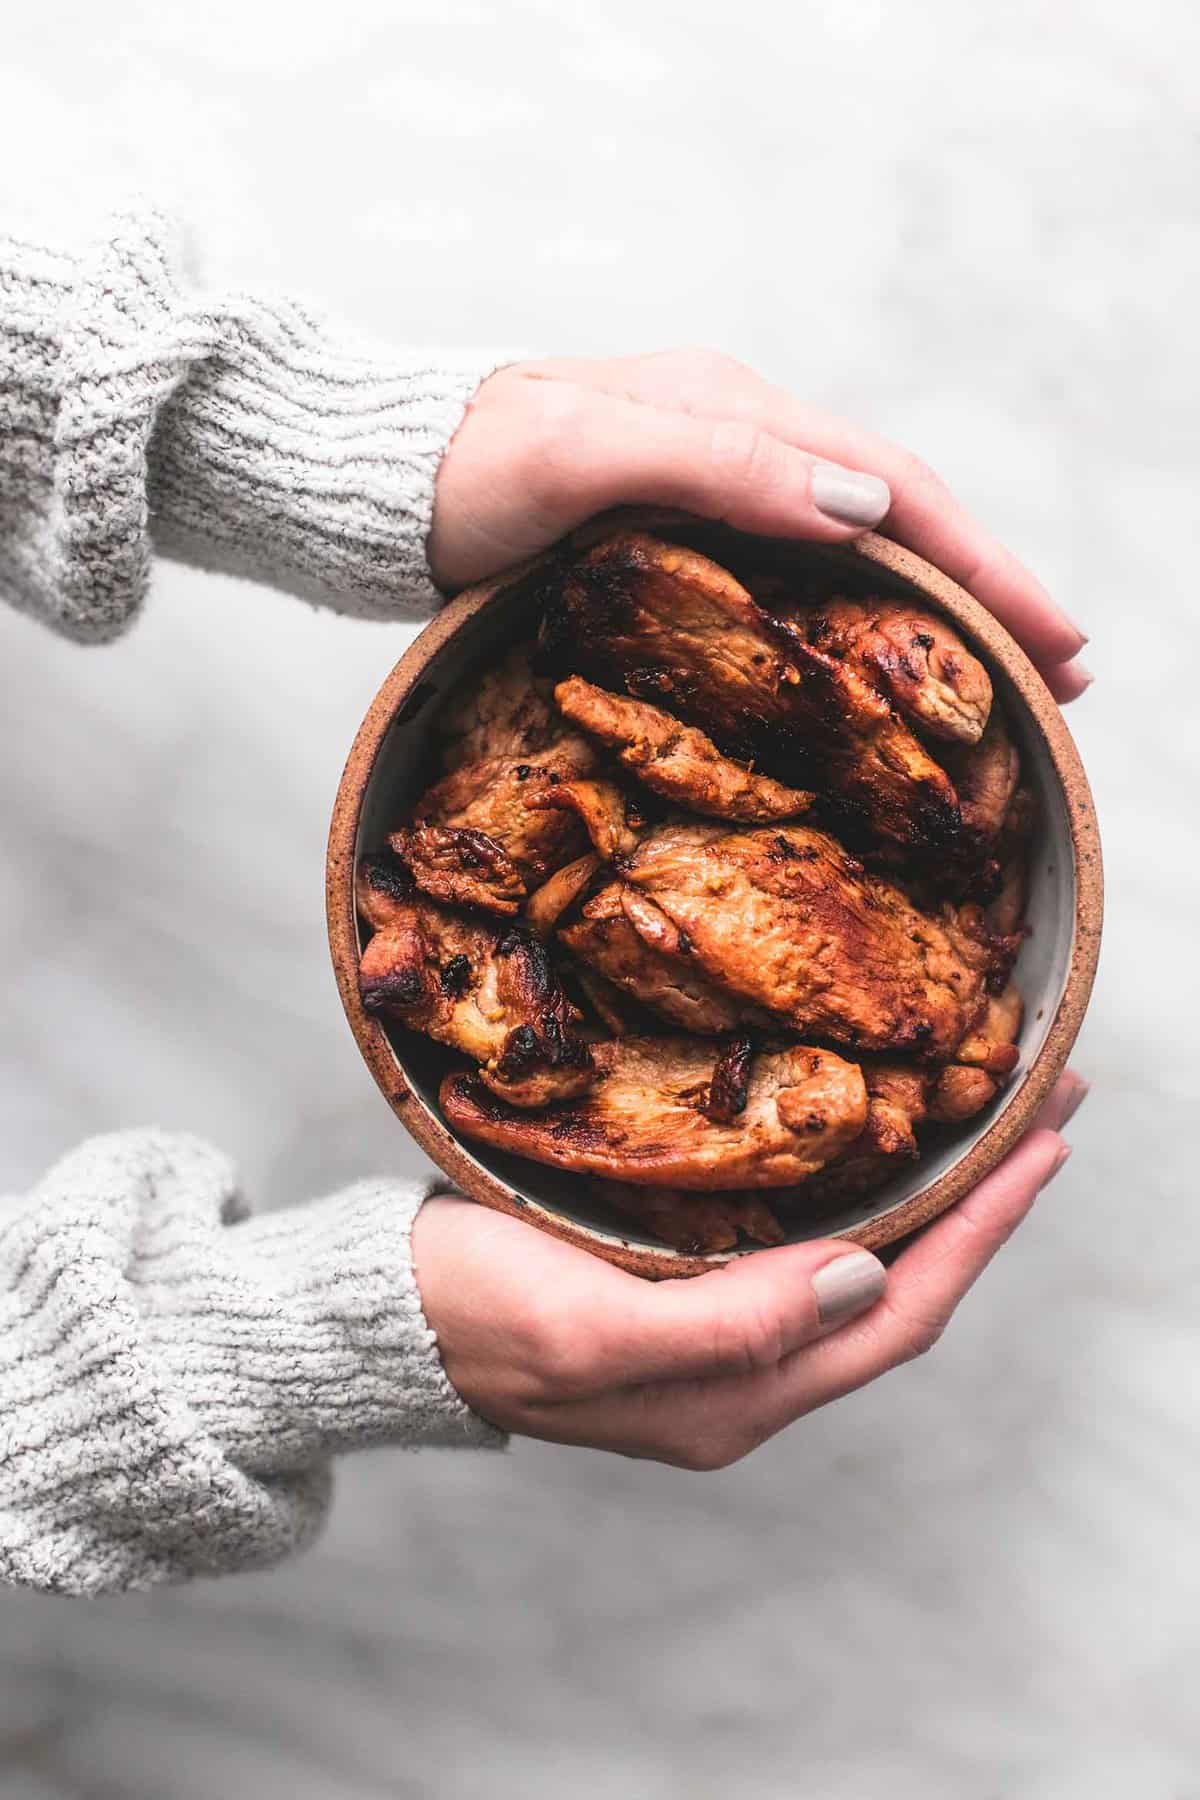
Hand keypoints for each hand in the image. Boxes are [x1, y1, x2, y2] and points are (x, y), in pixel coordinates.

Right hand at [413, 1074, 1085, 1465]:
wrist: (382, 1313)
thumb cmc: (471, 1311)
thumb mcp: (591, 1327)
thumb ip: (731, 1324)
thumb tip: (868, 1281)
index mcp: (734, 1398)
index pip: (898, 1314)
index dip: (980, 1234)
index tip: (1042, 1146)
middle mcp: (744, 1381)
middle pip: (899, 1295)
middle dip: (980, 1210)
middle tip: (1039, 1113)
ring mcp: (716, 1345)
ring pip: (860, 1277)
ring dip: (931, 1205)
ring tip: (981, 1127)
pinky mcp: (684, 1301)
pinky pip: (808, 1260)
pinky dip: (862, 1205)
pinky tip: (871, 1157)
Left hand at [429, 351, 1089, 701]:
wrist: (383, 480)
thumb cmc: (466, 467)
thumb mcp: (584, 454)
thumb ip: (714, 466)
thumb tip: (860, 509)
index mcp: (734, 412)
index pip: (891, 488)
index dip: (981, 563)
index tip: (1053, 635)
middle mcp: (740, 441)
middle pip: (896, 514)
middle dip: (986, 588)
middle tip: (1062, 673)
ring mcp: (714, 484)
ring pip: (858, 544)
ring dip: (938, 605)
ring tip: (1005, 673)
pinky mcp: (684, 529)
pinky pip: (804, 569)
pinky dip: (866, 611)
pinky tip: (886, 656)